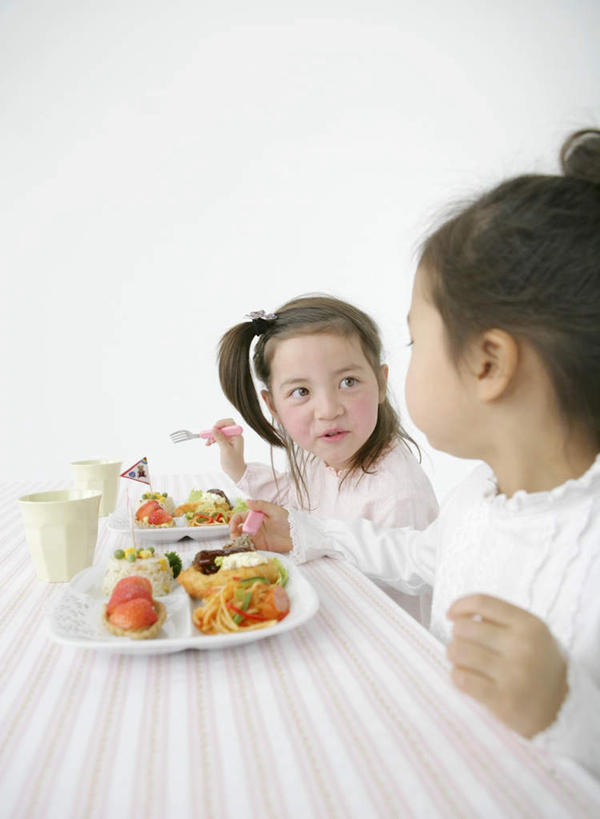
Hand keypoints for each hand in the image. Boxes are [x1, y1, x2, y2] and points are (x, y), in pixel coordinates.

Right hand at [207, 418, 245, 481]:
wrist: (235, 471)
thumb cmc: (233, 462)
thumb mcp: (226, 450)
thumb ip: (220, 439)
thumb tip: (214, 429)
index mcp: (237, 436)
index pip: (230, 423)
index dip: (221, 423)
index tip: (213, 428)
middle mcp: (234, 436)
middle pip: (223, 426)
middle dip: (215, 430)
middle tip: (209, 435)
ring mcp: (230, 439)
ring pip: (219, 432)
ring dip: (212, 435)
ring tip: (208, 443)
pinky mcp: (226, 443)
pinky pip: (218, 437)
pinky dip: (213, 439)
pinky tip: (208, 444)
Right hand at [229, 499, 291, 552]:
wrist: (299, 535)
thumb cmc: (288, 520)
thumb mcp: (275, 510)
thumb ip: (261, 505)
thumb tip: (247, 501)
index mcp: (255, 516)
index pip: (240, 518)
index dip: (233, 522)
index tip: (233, 528)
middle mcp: (254, 527)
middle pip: (238, 530)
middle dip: (233, 535)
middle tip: (235, 539)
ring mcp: (257, 538)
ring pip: (242, 540)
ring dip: (238, 543)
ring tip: (239, 546)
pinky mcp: (262, 547)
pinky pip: (250, 548)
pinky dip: (245, 550)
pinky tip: (244, 551)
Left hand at [446, 594, 567, 737]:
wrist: (562, 709)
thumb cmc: (538, 665)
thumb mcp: (532, 634)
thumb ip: (501, 620)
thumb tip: (461, 613)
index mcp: (529, 625)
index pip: (482, 603)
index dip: (460, 605)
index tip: (451, 614)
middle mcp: (522, 646)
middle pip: (465, 627)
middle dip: (457, 635)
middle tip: (463, 644)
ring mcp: (513, 674)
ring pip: (459, 652)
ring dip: (453, 655)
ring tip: (461, 660)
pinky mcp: (502, 699)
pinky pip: (461, 678)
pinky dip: (457, 676)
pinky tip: (464, 677)